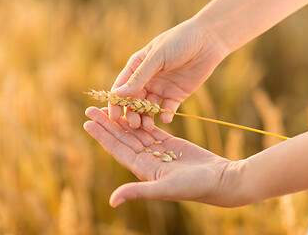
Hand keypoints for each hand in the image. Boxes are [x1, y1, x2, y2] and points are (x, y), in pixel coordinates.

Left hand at [84, 106, 243, 206]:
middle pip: (123, 138)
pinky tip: (133, 109)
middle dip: (107, 123)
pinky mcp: (171, 144)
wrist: (220, 180)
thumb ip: (138, 191)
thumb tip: (112, 201)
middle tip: (91, 108)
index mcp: (142, 169)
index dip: (102, 136)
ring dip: (122, 119)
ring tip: (110, 105)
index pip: (117, 149)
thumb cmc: (195, 187)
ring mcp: (159, 151)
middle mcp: (147, 160)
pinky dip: (142, 119)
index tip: (87, 122)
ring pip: (136, 132)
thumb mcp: (165, 188)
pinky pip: (152, 129)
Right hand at [109, 18, 227, 129]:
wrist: (207, 41)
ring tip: (148, 126)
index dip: (116, 102)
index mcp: (137, 67)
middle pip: (134, 101)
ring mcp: (162, 88)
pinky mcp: (177, 95)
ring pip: (149, 108)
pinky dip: (165, 115)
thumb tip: (118, 94)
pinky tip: (166, 118)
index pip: (122, 87)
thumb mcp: (157, 57)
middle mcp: (147, 79)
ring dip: (147, 118)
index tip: (113, 116)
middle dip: (132, 114)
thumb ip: (139, 77)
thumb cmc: (179, 42)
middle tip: (134, 124)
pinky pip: (168, 109)